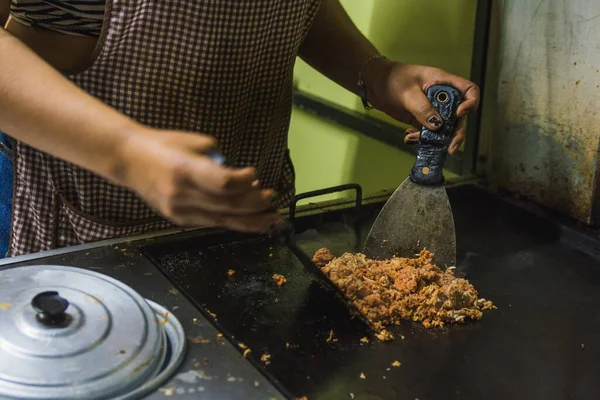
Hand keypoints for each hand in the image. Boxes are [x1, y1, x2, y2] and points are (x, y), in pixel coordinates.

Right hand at [116, 126, 282, 232]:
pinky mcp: (179, 220)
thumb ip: (218, 162)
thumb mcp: (194, 142)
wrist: (129, 160)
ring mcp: (180, 211)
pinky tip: (249, 220)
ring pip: (222, 220)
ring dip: (250, 220)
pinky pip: (212, 222)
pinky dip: (232, 221)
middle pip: (227, 205)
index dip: (243, 181)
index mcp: (185, 170)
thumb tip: (243, 179)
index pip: (222, 183)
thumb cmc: (164, 144)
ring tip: (271, 219)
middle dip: (255, 204)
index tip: (255, 174)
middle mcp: (182, 194)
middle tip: (271, 198)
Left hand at [365, 60, 479, 154]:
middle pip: (459, 116)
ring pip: (444, 128)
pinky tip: (410, 137)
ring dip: (436, 138)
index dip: (470, 103)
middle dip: (456, 133)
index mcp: (443, 83)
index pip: (469, 91)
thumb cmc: (392, 79)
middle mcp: (441, 97)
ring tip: (418, 140)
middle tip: (450, 147)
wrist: (374, 84)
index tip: (459, 114)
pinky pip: (428, 132)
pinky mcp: (421, 119)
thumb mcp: (408, 92)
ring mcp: (432, 109)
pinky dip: (422, 138)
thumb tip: (438, 126)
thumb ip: (423, 108)